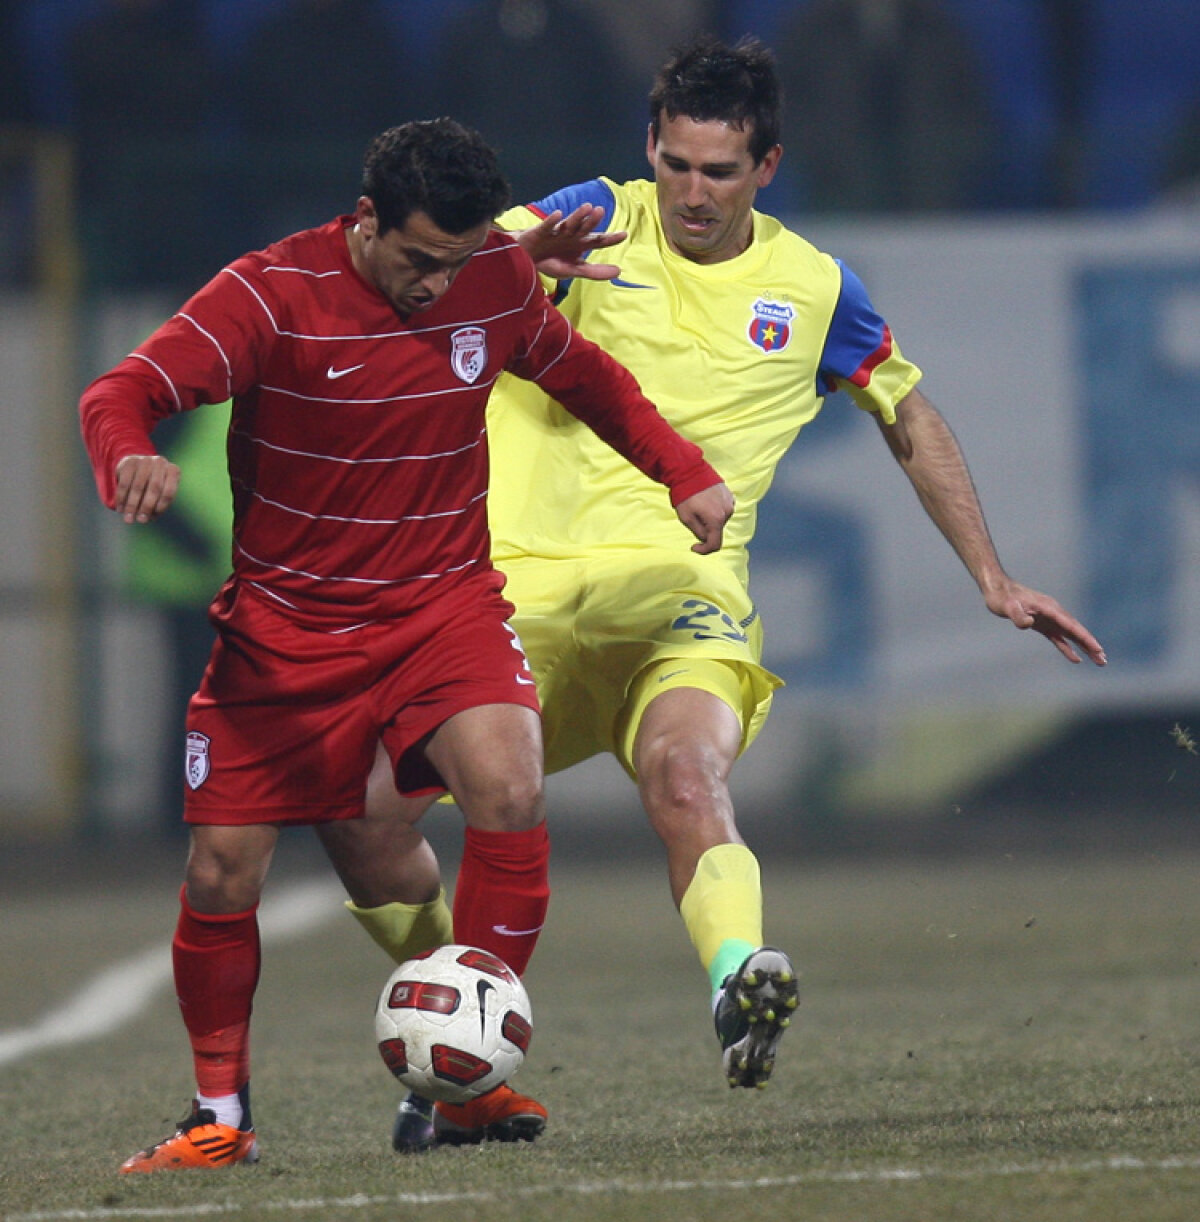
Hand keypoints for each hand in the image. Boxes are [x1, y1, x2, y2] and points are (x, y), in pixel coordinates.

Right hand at [113, 454, 179, 523]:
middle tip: (140, 521)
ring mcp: (145, 460)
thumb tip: (149, 518)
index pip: (169, 491)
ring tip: (128, 519)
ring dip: (132, 505)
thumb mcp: (160, 492)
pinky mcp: (129, 461)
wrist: (138, 465)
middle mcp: (161, 463)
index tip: (152, 518)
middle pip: (154, 488)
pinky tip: (120, 509)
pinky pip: (124, 483)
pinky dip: (122, 498)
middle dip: (146, 507)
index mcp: (173, 471)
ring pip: (138, 486)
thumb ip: (158, 504)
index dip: (161, 506)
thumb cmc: (153, 484)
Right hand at [514, 205, 625, 280]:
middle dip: (592, 221)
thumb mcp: (574, 270)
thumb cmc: (551, 262)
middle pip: (584, 229)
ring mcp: (556, 233)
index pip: (598, 240)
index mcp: (580, 244)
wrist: (525, 258)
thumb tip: (619, 272)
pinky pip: (547, 226)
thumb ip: (595, 272)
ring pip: (569, 223)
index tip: (624, 234)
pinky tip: (558, 214)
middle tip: (601, 211)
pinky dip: (551, 221)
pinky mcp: (540, 232)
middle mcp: (571, 235)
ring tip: (587, 207)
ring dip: (578, 216)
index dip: (610, 238)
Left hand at [676, 483, 734, 554]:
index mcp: (716, 520)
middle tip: (692, 517)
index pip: (715, 544)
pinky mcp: (729, 495)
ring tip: (698, 506)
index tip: (694, 547)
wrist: (689, 470)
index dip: (704, 550)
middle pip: (716, 531)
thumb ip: (698, 532)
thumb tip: (705, 540)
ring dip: (710, 518)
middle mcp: (727, 512)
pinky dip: (715, 510)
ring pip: (720, 520)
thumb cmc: (685, 495)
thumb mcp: (686, 518)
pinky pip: (723, 509)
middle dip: (705, 529)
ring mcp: (730, 503)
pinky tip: (705, 501)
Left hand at [985, 580, 1106, 665]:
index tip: (1097, 648)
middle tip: (1103, 660)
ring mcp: (1049, 618)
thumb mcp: (1007, 607)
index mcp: (1049, 608)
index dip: (1084, 638)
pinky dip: (1067, 648)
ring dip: (1084, 647)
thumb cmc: (1001, 597)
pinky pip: (1059, 638)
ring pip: (1071, 635)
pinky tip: (1076, 659)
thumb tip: (1029, 623)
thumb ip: (1018, 615)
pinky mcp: (1042, 624)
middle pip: (1076, 631)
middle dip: (1090, 645)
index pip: (1071, 625)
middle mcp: (1053, 613)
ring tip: (1098, 660)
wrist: (996, 589)